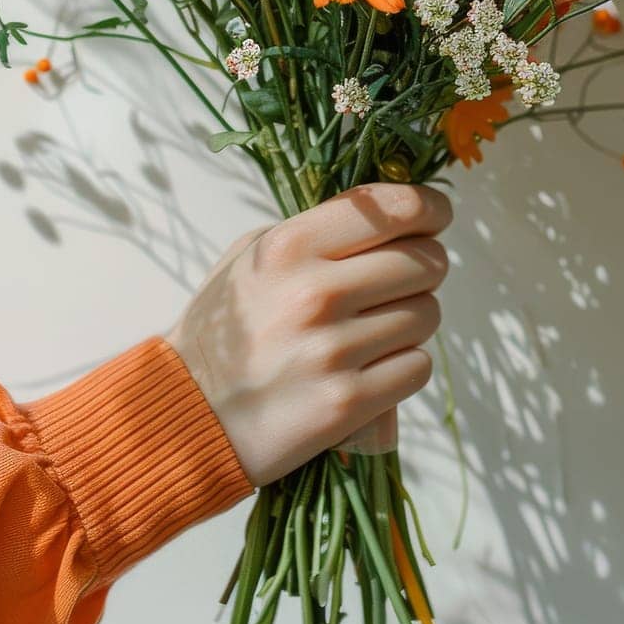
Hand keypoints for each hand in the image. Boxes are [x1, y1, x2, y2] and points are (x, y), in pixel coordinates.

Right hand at [165, 182, 450, 485]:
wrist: (187, 415)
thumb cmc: (223, 330)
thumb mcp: (251, 258)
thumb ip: (314, 231)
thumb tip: (389, 215)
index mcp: (290, 246)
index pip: (394, 209)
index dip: (429, 208)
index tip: (435, 215)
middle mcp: (315, 293)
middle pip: (425, 262)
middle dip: (426, 267)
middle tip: (406, 279)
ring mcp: (332, 351)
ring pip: (427, 315)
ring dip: (413, 320)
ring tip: (377, 328)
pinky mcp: (347, 404)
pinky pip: (417, 367)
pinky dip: (404, 366)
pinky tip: (373, 366)